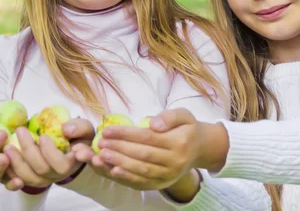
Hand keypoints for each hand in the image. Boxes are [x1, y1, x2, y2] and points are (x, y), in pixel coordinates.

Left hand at [3, 118, 94, 188]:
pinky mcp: (30, 178)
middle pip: (40, 170)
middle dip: (29, 150)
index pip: (61, 165)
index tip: (43, 136)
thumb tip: (66, 129)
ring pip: (27, 177)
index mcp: (71, 164)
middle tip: (20, 131)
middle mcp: (56, 175)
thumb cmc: (78, 137)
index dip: (50, 153)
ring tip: (8, 145)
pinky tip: (4, 155)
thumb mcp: (86, 129)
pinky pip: (17, 179)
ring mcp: (42, 179)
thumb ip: (80, 127)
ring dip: (16, 161)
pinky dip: (9, 169)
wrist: (71, 147)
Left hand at [86, 108, 205, 189]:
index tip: (107, 130)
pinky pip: (142, 183)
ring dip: (119, 164)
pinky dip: (126, 178)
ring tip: (101, 156)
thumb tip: (153, 124)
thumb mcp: (184, 115)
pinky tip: (112, 171)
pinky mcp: (162, 184)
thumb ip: (169, 116)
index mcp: (179, 142)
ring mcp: (169, 176)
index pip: (148, 138)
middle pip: (142, 155)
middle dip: (118, 149)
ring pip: (141, 171)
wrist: (199, 149)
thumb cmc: (187, 128)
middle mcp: (175, 162)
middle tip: (100, 143)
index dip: (126, 134)